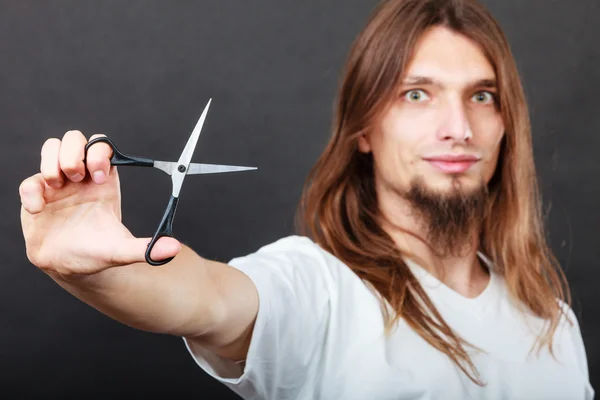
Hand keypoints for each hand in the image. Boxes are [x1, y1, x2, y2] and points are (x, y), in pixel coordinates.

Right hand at [19, 130, 180, 277]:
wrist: (70, 268)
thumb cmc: (97, 252)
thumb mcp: (121, 251)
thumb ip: (146, 248)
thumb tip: (173, 249)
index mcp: (103, 182)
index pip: (103, 148)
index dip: (100, 154)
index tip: (99, 176)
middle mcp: (80, 178)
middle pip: (75, 139)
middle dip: (74, 152)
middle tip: (76, 177)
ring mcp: (57, 185)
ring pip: (51, 148)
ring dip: (52, 162)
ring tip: (57, 186)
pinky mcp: (36, 197)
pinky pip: (29, 181)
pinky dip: (31, 191)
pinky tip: (39, 209)